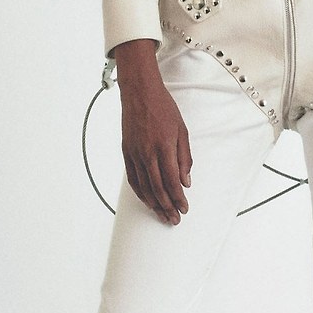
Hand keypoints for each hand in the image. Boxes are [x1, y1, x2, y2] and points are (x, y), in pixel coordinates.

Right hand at [113, 39, 192, 224]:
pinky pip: (133, 178)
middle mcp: (148, 153)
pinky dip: (140, 192)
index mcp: (164, 147)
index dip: (179, 198)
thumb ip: (184, 157)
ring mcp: (135, 154)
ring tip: (162, 215)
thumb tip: (186, 181)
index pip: (172, 180)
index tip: (184, 208)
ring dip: (154, 204)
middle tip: (174, 219)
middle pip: (157, 188)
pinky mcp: (126, 152)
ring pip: (144, 187)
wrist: (139, 93)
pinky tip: (147, 201)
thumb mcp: (182, 130)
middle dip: (167, 207)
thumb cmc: (163, 108)